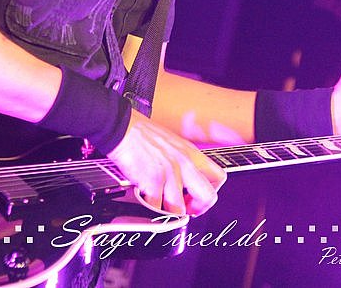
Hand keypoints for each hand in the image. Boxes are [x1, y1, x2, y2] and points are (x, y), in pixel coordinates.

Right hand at [108, 111, 226, 215]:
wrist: (121, 127)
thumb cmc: (142, 134)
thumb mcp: (173, 143)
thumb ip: (183, 161)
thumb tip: (185, 181)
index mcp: (192, 154)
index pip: (219, 177)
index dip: (211, 192)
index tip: (197, 197)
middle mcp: (184, 163)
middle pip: (208, 197)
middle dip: (198, 209)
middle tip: (186, 209)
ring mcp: (169, 173)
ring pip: (180, 209)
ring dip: (169, 212)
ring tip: (160, 205)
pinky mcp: (152, 181)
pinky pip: (156, 207)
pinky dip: (150, 209)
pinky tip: (145, 199)